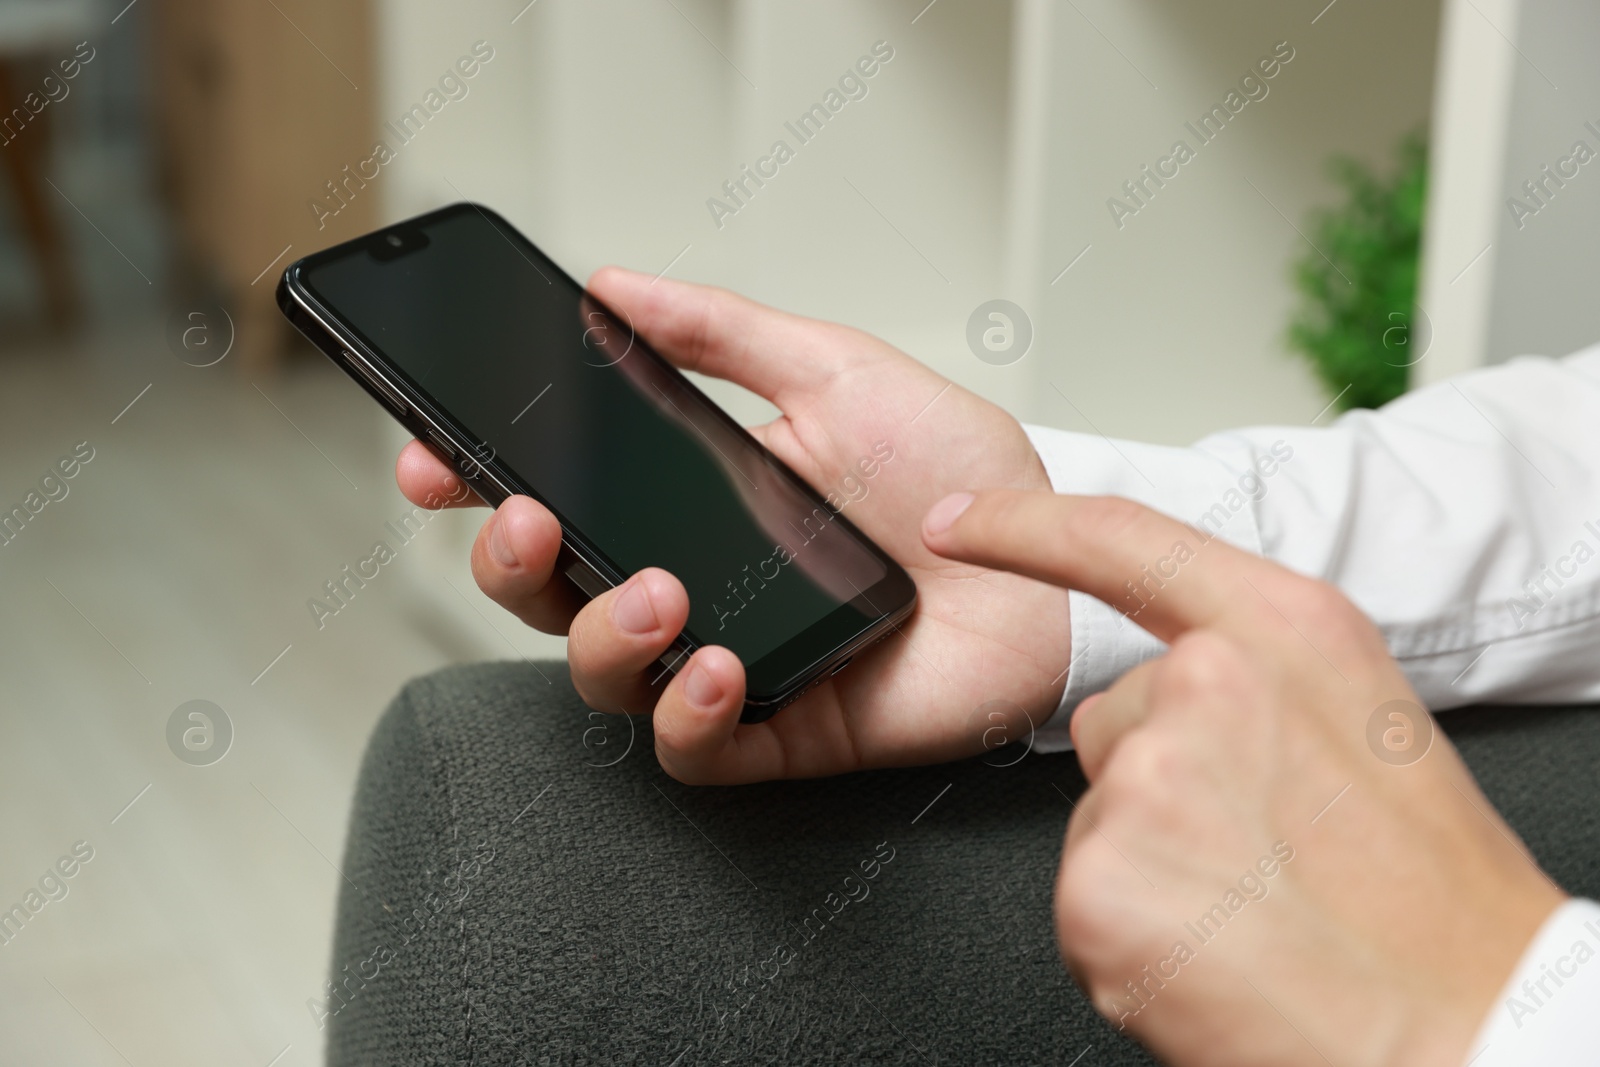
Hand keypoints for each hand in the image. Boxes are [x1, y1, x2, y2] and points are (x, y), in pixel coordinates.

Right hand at [397, 267, 1070, 782]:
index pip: (556, 500)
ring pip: (604, 679)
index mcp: (688, 502)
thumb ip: (721, 331)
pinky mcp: (784, 728)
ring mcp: (733, 660)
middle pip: (551, 597)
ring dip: (601, 634)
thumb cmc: (956, 468)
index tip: (431, 455)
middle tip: (530, 518)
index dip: (477, 484)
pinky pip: (695, 750)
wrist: (1049, 555)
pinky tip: (713, 665)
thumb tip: (612, 286)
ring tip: (656, 591)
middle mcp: (696, 584)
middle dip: (512, 564)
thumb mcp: (833, 370)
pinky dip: (687, 714)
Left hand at [922, 490, 1565, 1066]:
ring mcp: (1146, 780)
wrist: (1468, 1022)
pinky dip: (1130, 936)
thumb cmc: (1435, 899)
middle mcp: (1205, 686)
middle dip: (1158, 779)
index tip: (956, 521)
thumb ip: (1263, 682)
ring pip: (1100, 814)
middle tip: (1252, 848)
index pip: (1120, 541)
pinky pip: (1085, 898)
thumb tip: (1189, 695)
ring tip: (1249, 910)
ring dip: (1149, 861)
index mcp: (1283, 633)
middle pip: (1114, 718)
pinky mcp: (1099, 879)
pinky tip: (1212, 955)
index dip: (1019, 524)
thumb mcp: (1369, 728)